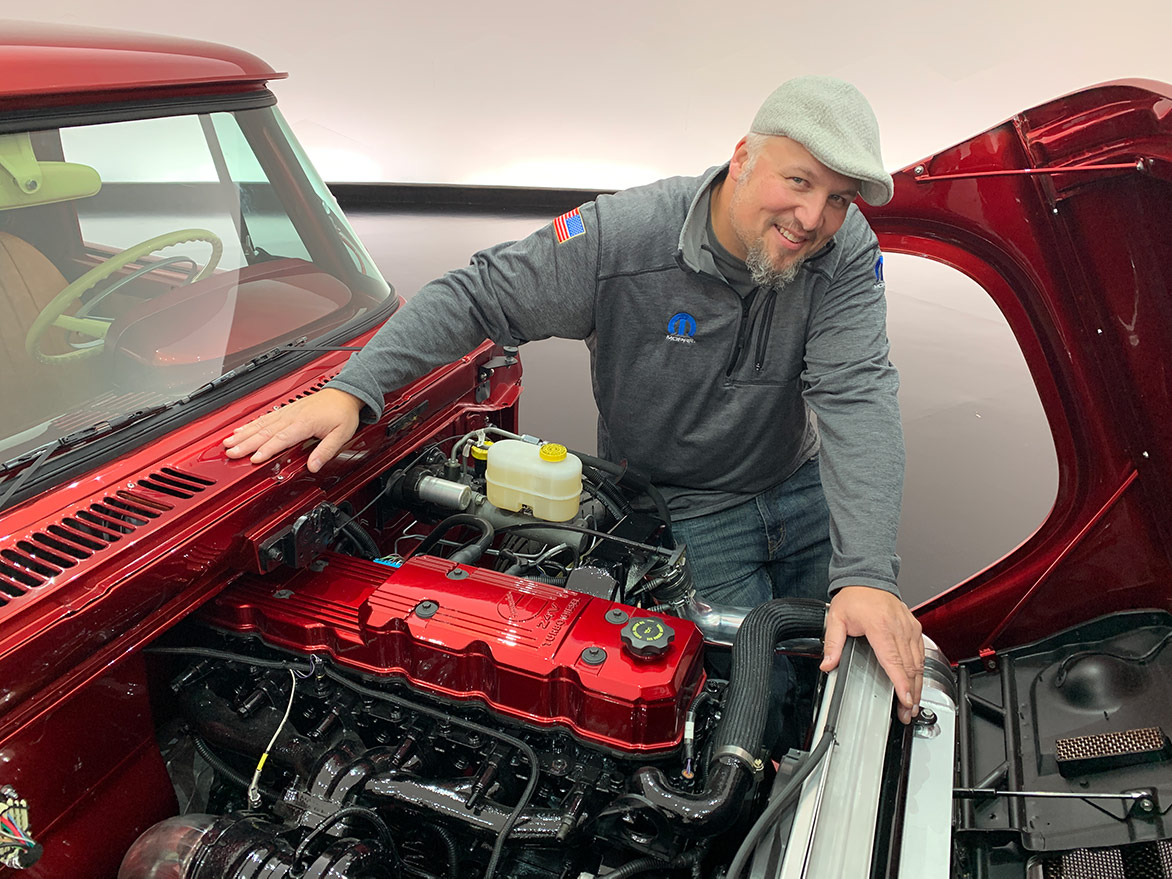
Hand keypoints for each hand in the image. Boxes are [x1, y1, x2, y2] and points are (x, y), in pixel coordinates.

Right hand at [223, 388, 363, 471]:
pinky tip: (240, 431)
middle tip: (231, 453)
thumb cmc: (342, 414)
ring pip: (260, 425)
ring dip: (243, 434)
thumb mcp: (341, 435)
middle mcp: (292, 417)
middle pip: (265, 432)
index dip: (266, 450)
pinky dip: (250, 425)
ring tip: (228, 443)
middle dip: (246, 443)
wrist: (344, 394)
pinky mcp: (285, 411)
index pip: (281, 439)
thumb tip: (314, 466)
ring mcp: (287, 412)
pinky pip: (264, 418)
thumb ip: (326, 451)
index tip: (254, 458)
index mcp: (304, 423)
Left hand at [820, 585, 923, 724]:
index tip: (906, 700)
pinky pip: (921, 653)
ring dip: (918, 685)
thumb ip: (832, 643)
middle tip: (908, 712)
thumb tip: (828, 665)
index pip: (893, 660)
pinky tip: (917, 683)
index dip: (901, 683)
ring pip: (919, 663)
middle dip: (911, 693)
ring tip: (913, 704)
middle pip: (910, 667)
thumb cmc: (855, 597)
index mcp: (880, 627)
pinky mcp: (915, 628)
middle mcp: (899, 628)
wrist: (869, 578)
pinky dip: (921, 670)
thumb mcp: (836, 618)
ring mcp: (910, 628)